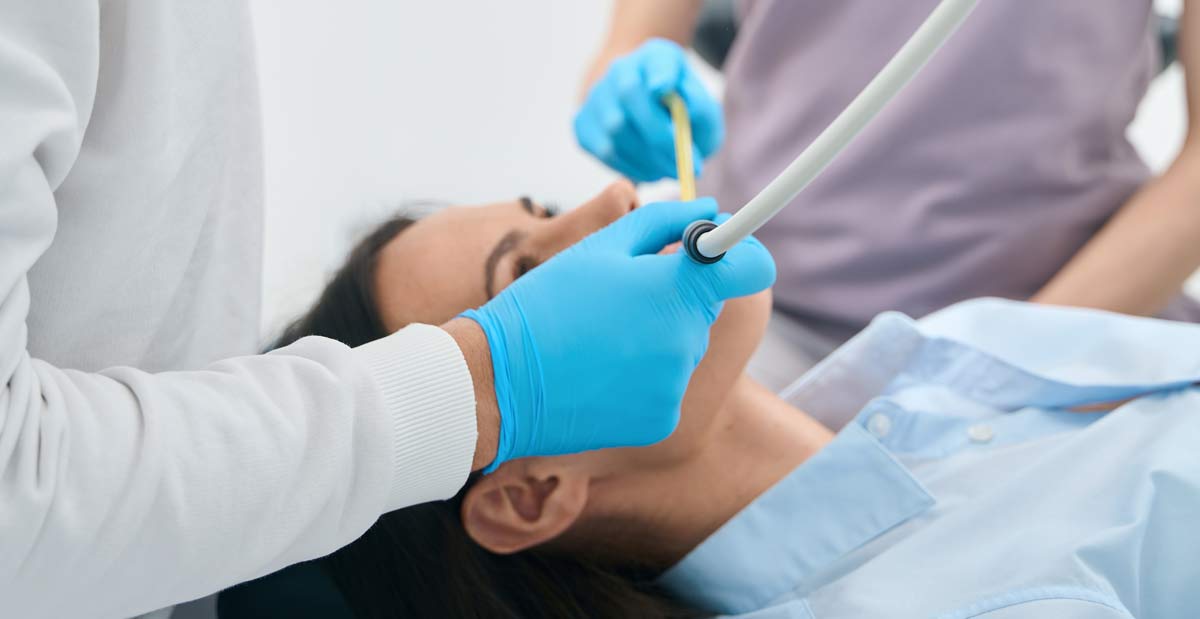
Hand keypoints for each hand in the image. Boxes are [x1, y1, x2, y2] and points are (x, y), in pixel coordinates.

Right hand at [461, 199, 773, 469]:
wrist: (498, 382)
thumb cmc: (545, 304)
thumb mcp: (601, 249)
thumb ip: (665, 222)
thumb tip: (711, 209)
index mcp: (677, 288)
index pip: (752, 268)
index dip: (738, 256)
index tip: (713, 254)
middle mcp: (687, 340)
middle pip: (703, 310)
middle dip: (672, 300)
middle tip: (616, 302)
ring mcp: (676, 385)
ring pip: (681, 350)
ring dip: (653, 341)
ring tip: (597, 342)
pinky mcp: (662, 422)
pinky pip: (664, 389)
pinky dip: (639, 382)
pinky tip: (597, 377)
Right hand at [575, 38, 723, 182]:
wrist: (647, 116)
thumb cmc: (682, 116)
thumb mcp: (703, 110)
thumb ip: (701, 109)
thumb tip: (687, 111)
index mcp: (656, 56)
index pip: (658, 59)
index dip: (659, 72)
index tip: (662, 86)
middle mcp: (621, 69)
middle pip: (629, 94)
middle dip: (659, 136)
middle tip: (685, 167)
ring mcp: (597, 95)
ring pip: (615, 129)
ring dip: (648, 158)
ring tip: (671, 171)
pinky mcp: (582, 124)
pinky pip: (605, 150)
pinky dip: (630, 167)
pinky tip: (649, 171)